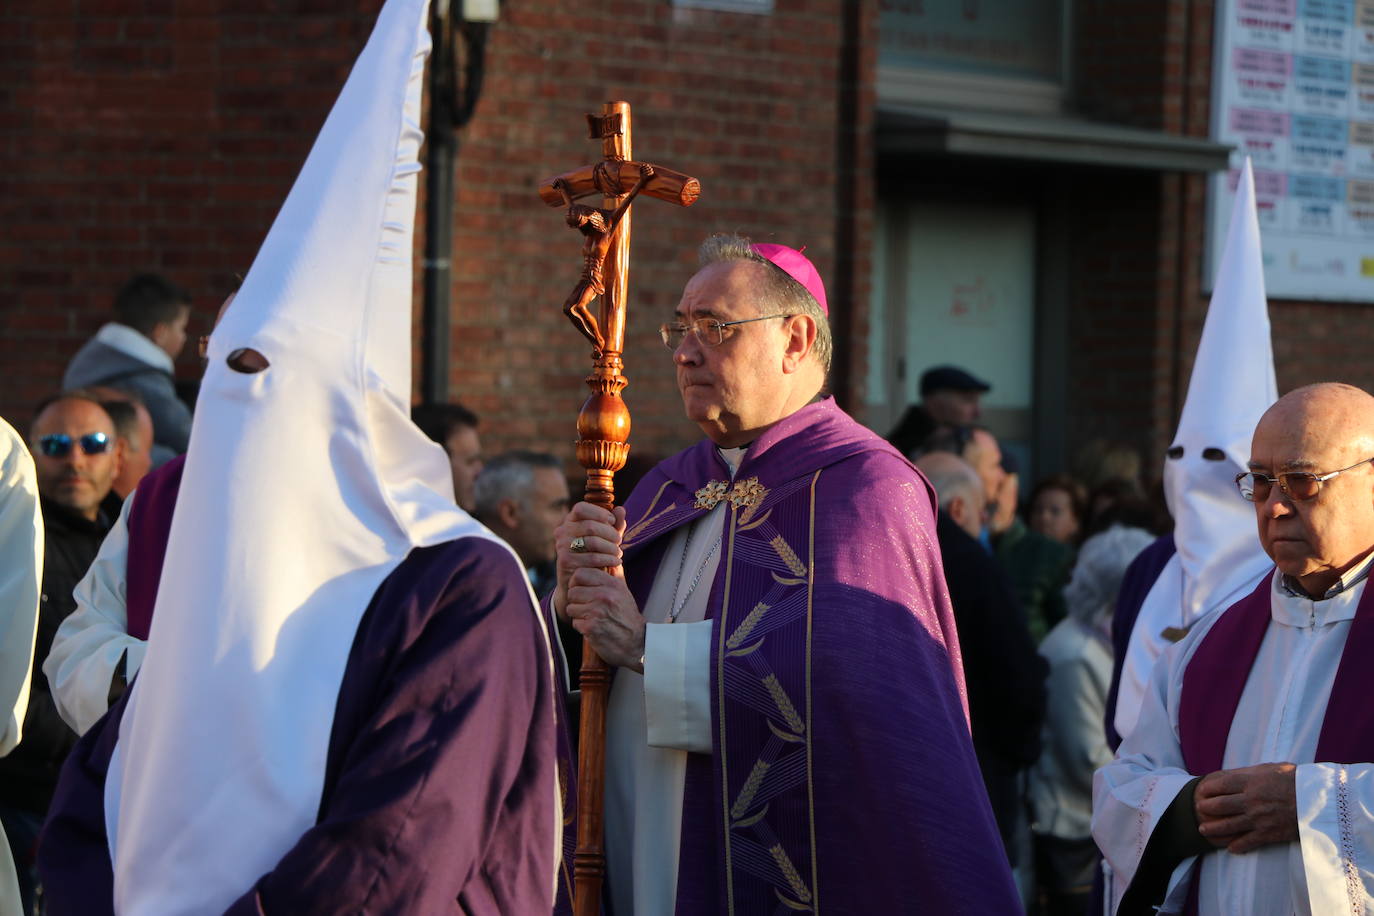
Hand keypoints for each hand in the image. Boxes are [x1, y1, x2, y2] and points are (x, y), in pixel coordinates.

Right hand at [552, 502, 625, 619]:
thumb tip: (620, 510)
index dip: (599, 512)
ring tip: (619, 553)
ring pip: (592, 542)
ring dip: (611, 548)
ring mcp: (562, 547)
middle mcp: (563, 531)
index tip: (612, 521)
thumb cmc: (596, 555)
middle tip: (619, 541)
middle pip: (590, 526)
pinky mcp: (565, 562)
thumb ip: (614, 524)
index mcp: (570, 521)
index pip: (581, 508)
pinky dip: (609, 560)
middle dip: (610, 534)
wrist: (582, 582)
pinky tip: (616, 562)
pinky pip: (592, 558)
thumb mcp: (606, 538)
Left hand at [566, 564, 645, 671]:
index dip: (576, 582)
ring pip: (571, 608)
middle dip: (576, 601)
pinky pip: (574, 623)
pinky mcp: (591, 628)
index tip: (581, 590)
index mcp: (612, 584)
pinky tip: (593, 628)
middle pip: (572, 591)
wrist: (637, 644)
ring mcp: (597, 612)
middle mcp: (604, 595)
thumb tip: (610, 558)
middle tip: (587, 607)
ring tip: (592, 618)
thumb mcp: (624, 591)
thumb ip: (615, 574)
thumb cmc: (627, 616)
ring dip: (578, 615)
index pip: (580, 574)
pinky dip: (581, 627)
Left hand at [1194, 762, 1297, 853]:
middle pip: (1220, 806)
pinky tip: (1230, 848)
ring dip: (1214, 829)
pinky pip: (1248, 842)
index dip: (1208, 789)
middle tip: (1200, 810)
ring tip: (1204, 830)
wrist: (1320, 801)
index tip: (1202, 792)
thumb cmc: (1296, 780)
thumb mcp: (1271, 768)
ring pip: (1229, 825)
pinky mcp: (1269, 834)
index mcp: (1251, 782)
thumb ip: (1249, 772)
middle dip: (1207, 808)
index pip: (1221, 785)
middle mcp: (1251, 801)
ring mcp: (1259, 819)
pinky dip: (1237, 846)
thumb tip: (1230, 774)